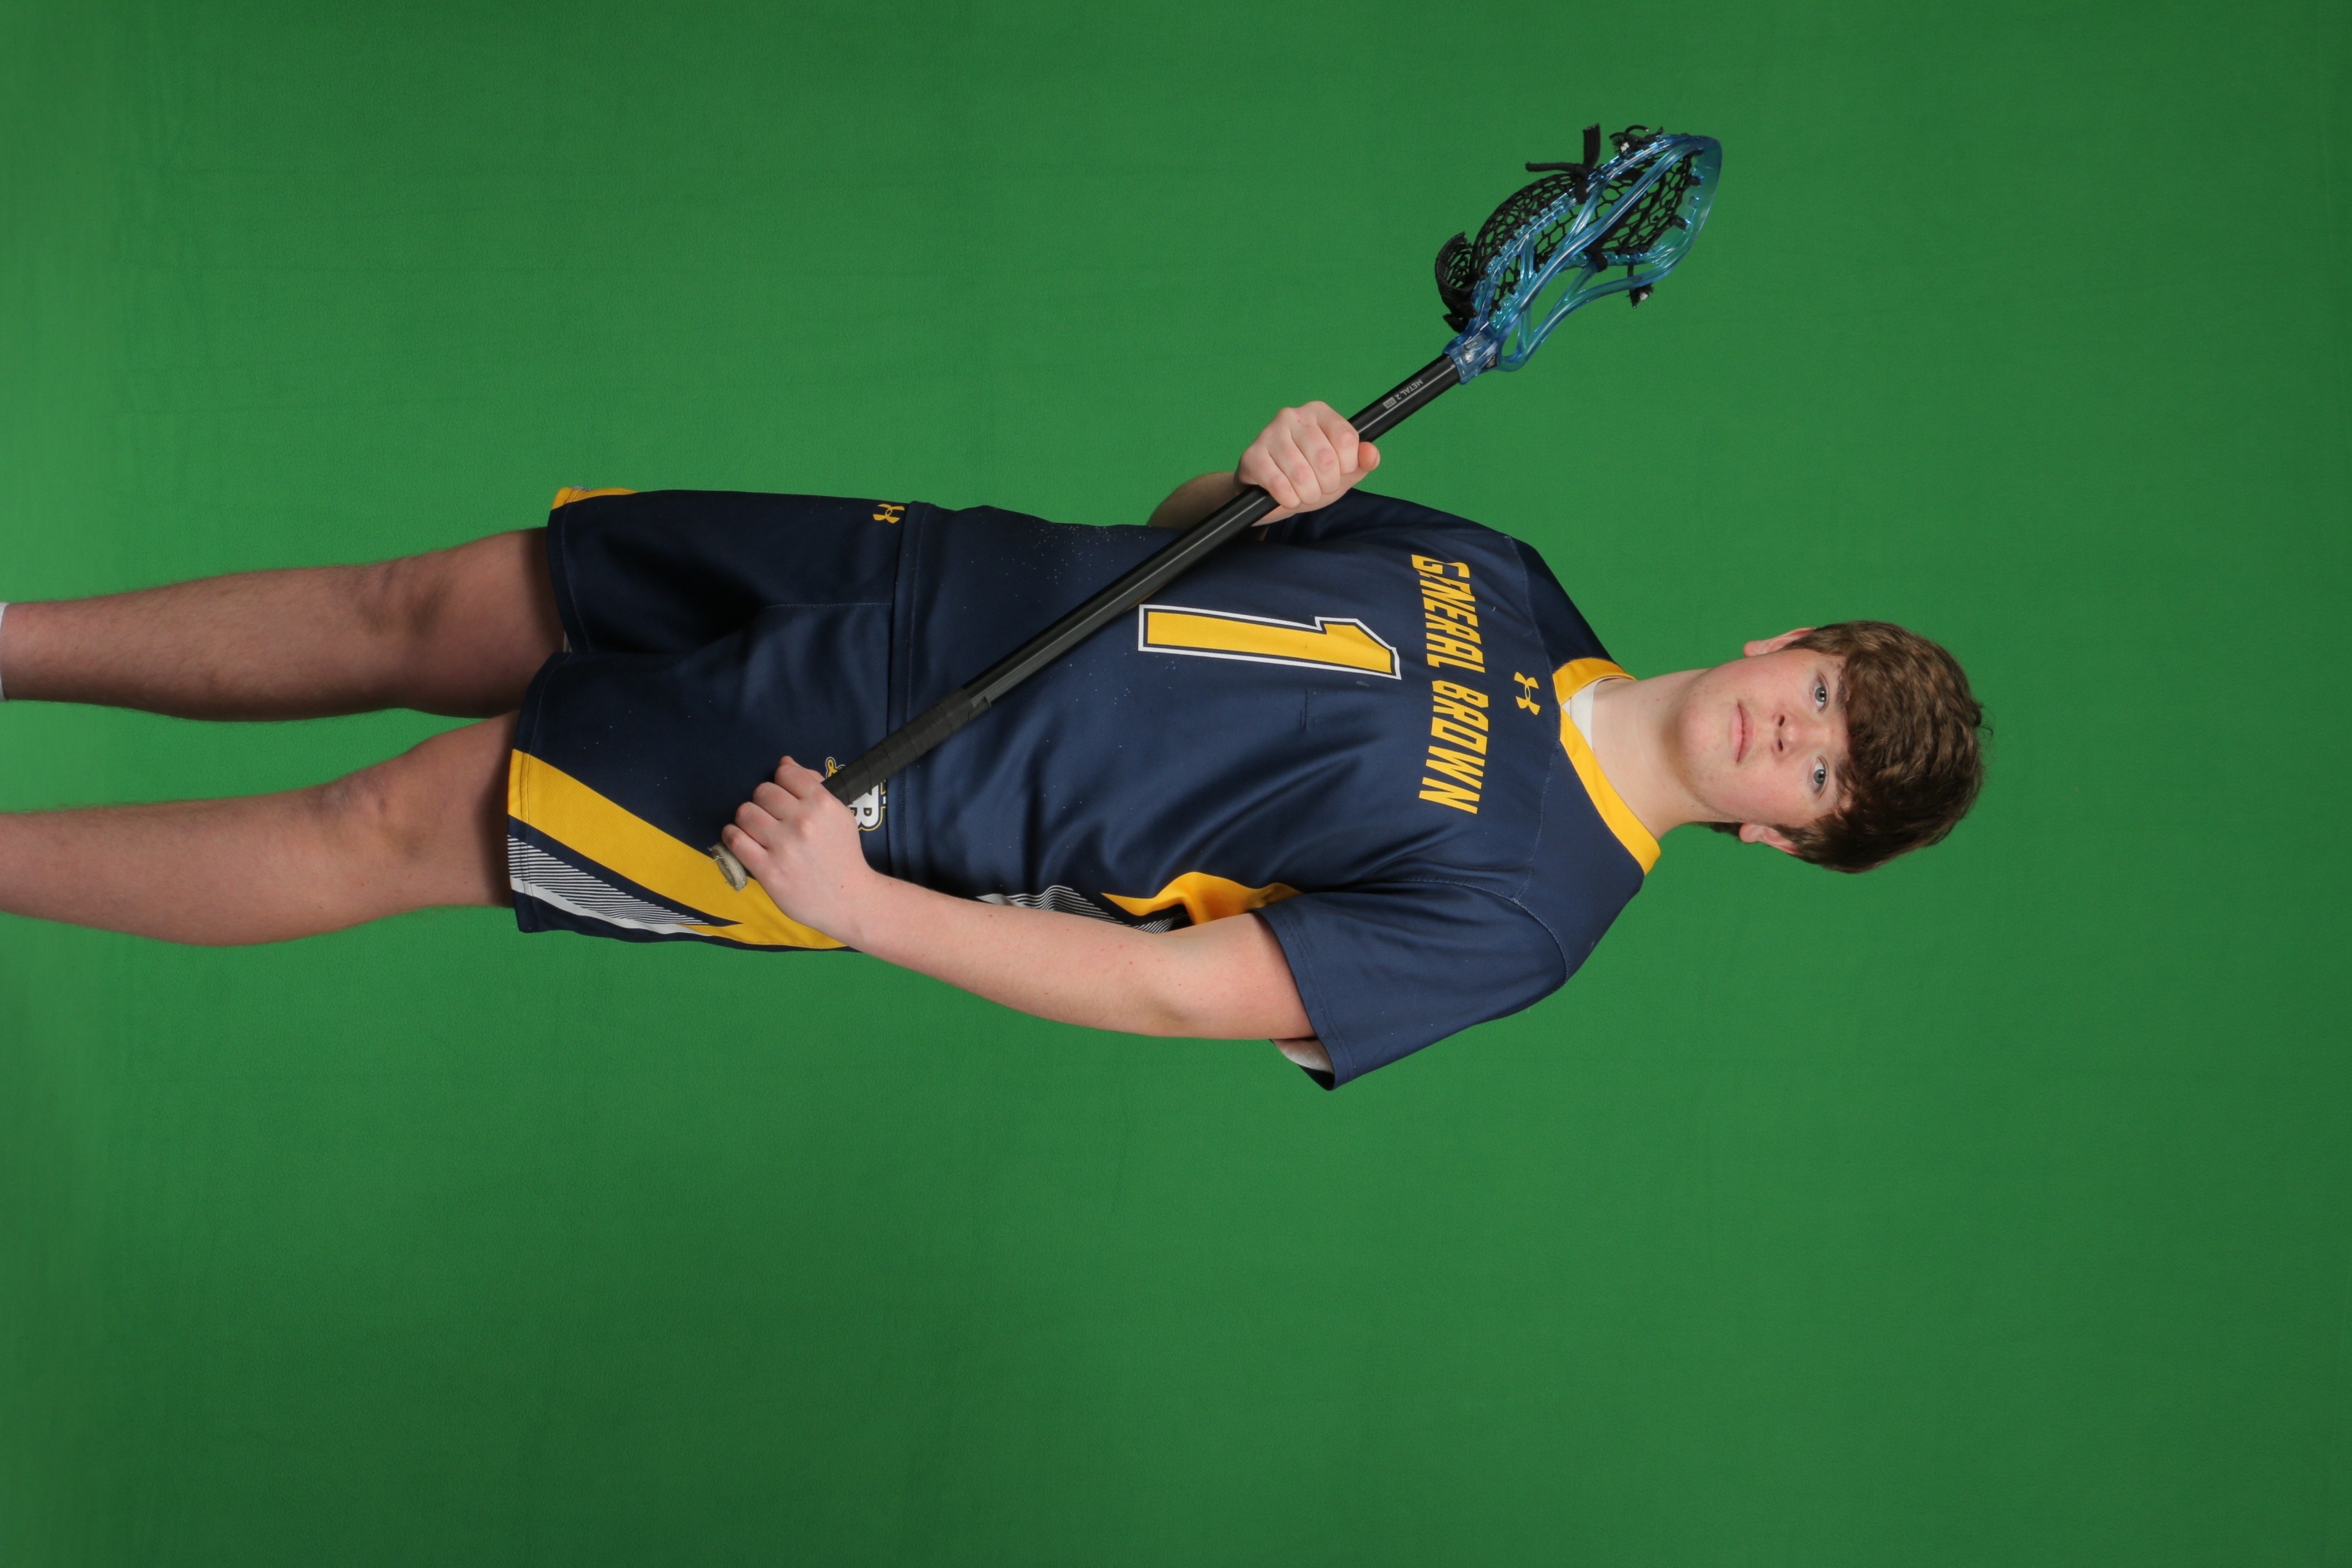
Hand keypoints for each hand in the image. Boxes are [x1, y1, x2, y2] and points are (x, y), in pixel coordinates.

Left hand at [721, 757, 878, 940]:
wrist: (849, 900)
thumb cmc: (842, 855)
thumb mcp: (839, 815)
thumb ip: (813, 786)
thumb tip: (785, 762)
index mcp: (823, 804)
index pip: (785, 773)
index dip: (781, 783)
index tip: (783, 797)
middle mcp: (803, 822)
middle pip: (762, 791)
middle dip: (763, 802)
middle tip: (770, 817)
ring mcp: (784, 847)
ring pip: (745, 812)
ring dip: (747, 820)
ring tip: (757, 831)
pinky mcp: (768, 870)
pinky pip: (735, 839)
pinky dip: (734, 836)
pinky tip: (744, 841)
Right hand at [1237, 402, 1379, 521]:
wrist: (1269, 492)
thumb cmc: (1310, 476)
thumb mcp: (1342, 471)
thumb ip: (1362, 462)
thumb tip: (1371, 454)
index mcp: (1319, 413)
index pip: (1347, 439)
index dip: (1348, 466)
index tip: (1340, 472)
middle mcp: (1293, 416)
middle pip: (1325, 459)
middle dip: (1327, 485)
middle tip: (1320, 488)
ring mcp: (1269, 433)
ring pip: (1301, 474)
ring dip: (1307, 495)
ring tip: (1304, 494)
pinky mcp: (1252, 456)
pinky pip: (1279, 484)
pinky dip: (1289, 499)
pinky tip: (1287, 497)